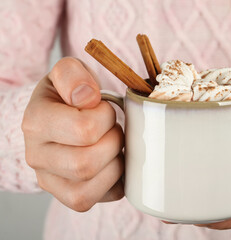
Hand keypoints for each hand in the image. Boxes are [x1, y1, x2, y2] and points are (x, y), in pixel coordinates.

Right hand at [22, 57, 124, 211]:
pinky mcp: (71, 197)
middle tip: (113, 128)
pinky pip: (106, 196)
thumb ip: (73, 74)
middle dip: (113, 142)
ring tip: (113, 144)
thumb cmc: (68, 95)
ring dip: (116, 161)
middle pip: (86, 164)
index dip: (106, 117)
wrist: (58, 118)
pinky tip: (114, 160)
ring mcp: (52, 181)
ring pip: (93, 185)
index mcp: (36, 123)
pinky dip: (120, 178)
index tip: (104, 108)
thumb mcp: (67, 73)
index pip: (83, 129)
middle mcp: (37, 157)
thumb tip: (87, 97)